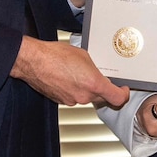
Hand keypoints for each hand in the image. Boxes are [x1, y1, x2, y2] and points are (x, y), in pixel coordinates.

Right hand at [11, 37, 128, 107]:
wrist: (33, 61)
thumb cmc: (55, 55)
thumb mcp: (83, 56)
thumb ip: (95, 68)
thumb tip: (98, 73)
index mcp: (93, 84)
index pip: (117, 98)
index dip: (123, 94)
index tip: (122, 89)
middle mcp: (84, 96)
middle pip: (102, 98)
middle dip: (102, 89)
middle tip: (97, 77)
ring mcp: (72, 100)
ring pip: (86, 97)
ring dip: (86, 88)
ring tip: (76, 73)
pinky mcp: (61, 101)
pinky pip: (74, 97)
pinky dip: (74, 89)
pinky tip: (67, 77)